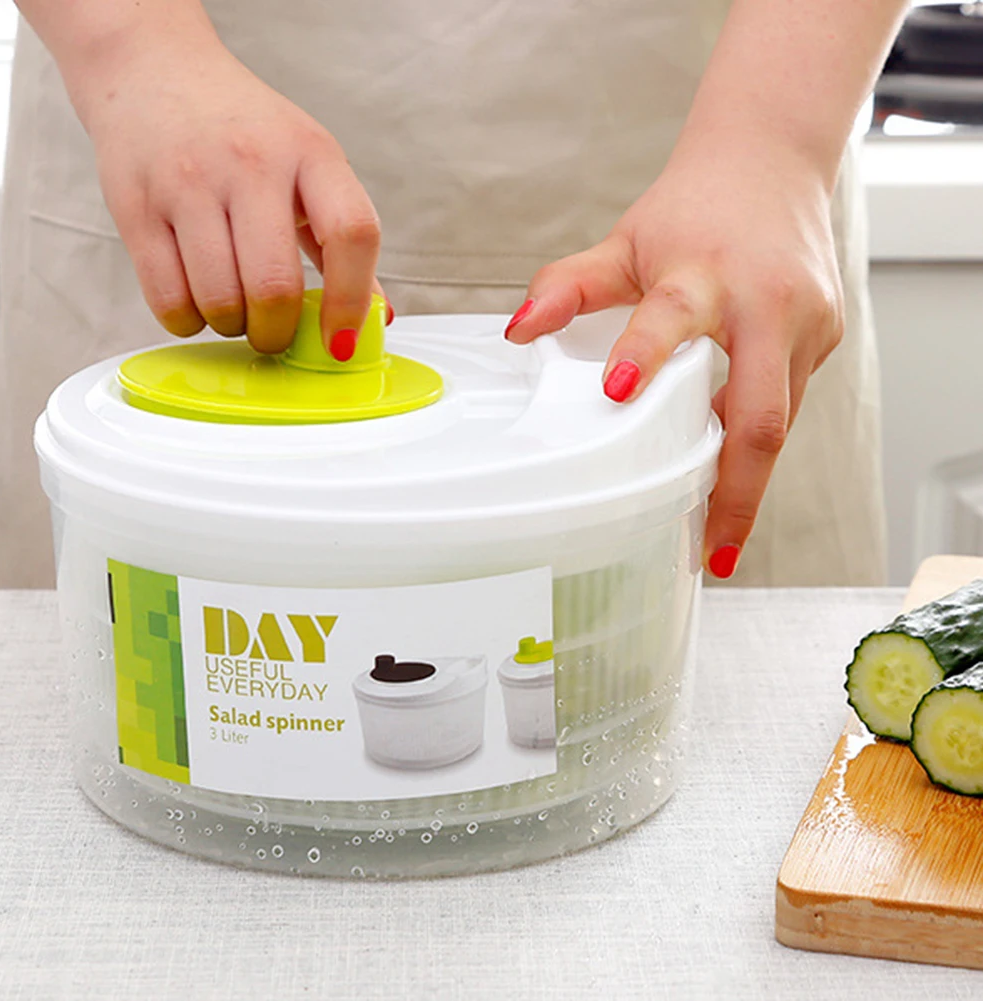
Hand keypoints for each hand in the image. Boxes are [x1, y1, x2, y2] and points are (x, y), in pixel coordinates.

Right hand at [75, 29, 381, 354]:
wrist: (151, 67)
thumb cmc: (244, 131)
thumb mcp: (308, 165)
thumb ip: (342, 240)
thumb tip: (375, 318)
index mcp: (310, 153)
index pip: (352, 234)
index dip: (351, 301)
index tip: (340, 341)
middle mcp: (251, 162)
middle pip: (274, 287)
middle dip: (276, 333)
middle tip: (272, 331)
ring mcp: (188, 181)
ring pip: (219, 301)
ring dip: (231, 327)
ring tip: (231, 309)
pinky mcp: (134, 204)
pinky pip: (167, 298)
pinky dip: (187, 320)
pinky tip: (194, 302)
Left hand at [504, 141, 843, 578]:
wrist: (772, 159)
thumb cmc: (694, 206)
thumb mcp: (625, 241)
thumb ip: (569, 285)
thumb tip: (519, 331)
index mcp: (707, 271)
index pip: (673, 315)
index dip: (645, 353)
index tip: (617, 393)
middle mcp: (768, 300)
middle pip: (759, 414)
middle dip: (736, 491)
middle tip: (709, 549)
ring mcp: (808, 322)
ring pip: (780, 419)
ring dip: (748, 476)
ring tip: (716, 531)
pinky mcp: (825, 335)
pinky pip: (789, 400)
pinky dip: (758, 435)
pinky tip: (734, 466)